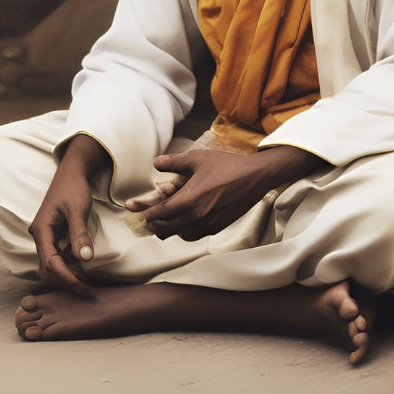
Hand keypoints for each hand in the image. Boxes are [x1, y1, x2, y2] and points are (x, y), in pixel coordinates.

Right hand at [28, 134, 109, 297]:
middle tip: (87, 290)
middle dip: (66, 280)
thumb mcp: (78, 209)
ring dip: (65, 275)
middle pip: (48, 268)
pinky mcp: (51, 235)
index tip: (83, 286)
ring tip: (86, 284)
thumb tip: (85, 259)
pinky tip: (81, 269)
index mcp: (41, 229)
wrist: (71, 172)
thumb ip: (79, 233)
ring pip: (50, 264)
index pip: (50, 262)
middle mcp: (39, 235)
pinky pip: (55, 257)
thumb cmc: (73, 187)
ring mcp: (44, 236)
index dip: (66, 276)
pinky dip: (66, 266)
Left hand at [128, 146, 324, 240]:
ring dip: (169, 230)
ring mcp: (208, 225)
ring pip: (180, 234)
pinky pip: (194, 235)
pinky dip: (184, 231)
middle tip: (146, 221)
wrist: (254, 177)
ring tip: (162, 223)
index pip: (160, 213)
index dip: (147, 214)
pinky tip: (183, 223)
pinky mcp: (218, 227)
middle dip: (154, 225)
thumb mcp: (197, 158)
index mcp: (189, 200)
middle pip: (167, 229)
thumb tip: (155, 163)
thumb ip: (174, 162)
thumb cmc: (225, 165)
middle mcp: (196, 217)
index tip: (139, 213)